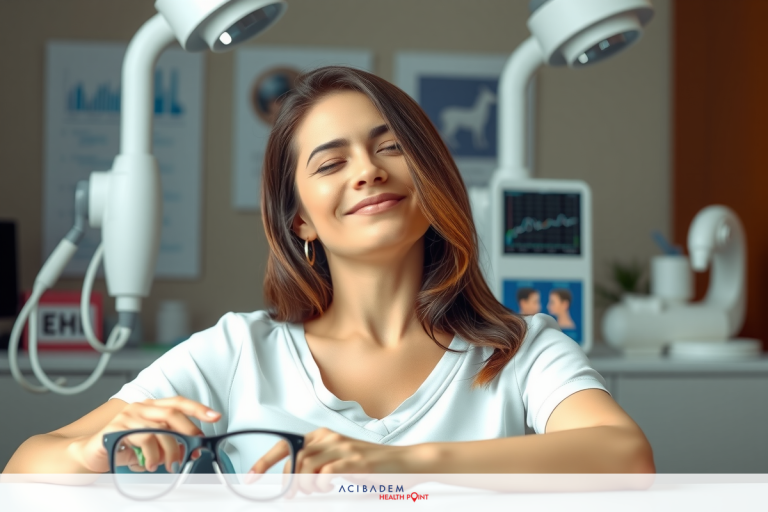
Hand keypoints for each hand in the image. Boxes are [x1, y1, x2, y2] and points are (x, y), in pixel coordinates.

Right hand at [70, 396, 220, 473]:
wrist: (90, 453)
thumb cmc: (123, 448)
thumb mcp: (152, 444)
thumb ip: (170, 442)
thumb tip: (192, 449)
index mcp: (151, 407)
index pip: (178, 402)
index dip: (198, 408)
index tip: (215, 416)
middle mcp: (141, 407)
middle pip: (172, 413)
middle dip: (188, 432)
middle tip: (193, 451)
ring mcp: (128, 416)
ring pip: (160, 429)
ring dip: (170, 449)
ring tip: (170, 464)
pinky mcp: (116, 428)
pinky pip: (143, 439)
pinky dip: (152, 455)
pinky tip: (151, 464)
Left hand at [249, 428, 427, 495]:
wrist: (405, 463)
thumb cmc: (372, 466)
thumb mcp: (340, 462)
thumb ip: (318, 467)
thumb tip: (293, 484)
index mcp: (323, 436)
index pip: (285, 444)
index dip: (264, 461)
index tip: (250, 478)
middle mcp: (330, 437)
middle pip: (293, 458)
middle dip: (287, 482)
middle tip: (292, 496)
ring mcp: (343, 448)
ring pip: (306, 466)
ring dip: (305, 486)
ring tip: (316, 492)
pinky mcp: (354, 461)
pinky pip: (325, 474)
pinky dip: (321, 485)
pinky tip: (329, 488)